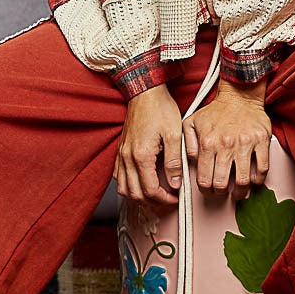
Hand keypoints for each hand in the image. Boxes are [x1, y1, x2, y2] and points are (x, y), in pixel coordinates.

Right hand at [113, 84, 183, 207]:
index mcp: (141, 156)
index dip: (165, 199)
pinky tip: (140, 182)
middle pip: (135, 193)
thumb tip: (175, 183)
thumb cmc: (160, 109)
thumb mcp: (174, 135)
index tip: (176, 197)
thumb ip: (174, 162)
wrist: (145, 91)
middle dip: (152, 202)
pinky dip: (128, 184)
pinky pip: (118, 176)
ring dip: (138, 196)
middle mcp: (127, 157)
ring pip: (123, 188)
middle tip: (168, 200)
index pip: (150, 190)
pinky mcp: (120, 149)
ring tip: (155, 195)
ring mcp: (121, 154)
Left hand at [183, 79, 271, 200]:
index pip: (204, 178)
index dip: (205, 189)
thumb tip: (190, 163)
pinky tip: (252, 181)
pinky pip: (262, 169)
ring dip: (239, 192)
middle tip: (221, 191)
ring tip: (237, 192)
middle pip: (222, 183)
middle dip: (220, 192)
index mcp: (208, 142)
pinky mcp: (261, 141)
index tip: (208, 190)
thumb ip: (187, 144)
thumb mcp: (191, 123)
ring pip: (243, 180)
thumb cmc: (216, 111)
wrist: (239, 96)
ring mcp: (245, 144)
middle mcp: (226, 145)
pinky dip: (258, 180)